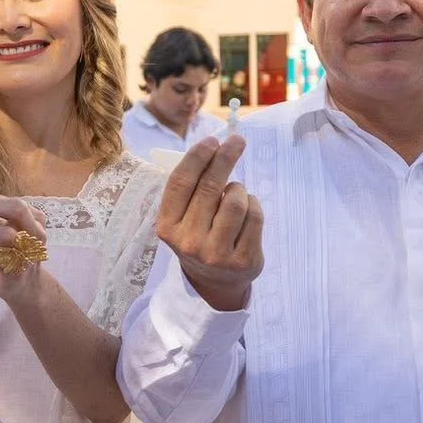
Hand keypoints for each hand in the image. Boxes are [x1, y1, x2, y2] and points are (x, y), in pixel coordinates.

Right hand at [156, 136, 262, 311]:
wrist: (215, 281)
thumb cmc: (199, 235)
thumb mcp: (183, 218)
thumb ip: (190, 189)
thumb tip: (213, 147)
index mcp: (168, 227)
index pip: (181, 183)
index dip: (197, 157)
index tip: (212, 140)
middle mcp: (189, 242)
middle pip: (209, 187)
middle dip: (224, 158)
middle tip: (236, 141)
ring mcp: (217, 254)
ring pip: (235, 201)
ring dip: (239, 189)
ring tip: (236, 194)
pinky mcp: (243, 261)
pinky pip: (254, 216)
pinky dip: (253, 204)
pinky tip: (247, 209)